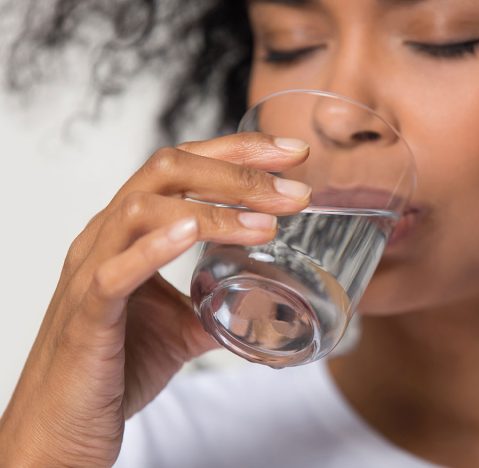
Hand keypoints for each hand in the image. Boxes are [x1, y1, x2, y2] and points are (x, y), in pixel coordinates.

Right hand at [0, 133, 310, 465]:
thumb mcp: (181, 326)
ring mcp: (93, 269)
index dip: (238, 152)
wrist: (65, 425)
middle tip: (295, 191)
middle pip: (168, 170)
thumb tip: (264, 300)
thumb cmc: (116, 365)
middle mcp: (108, 236)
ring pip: (143, 209)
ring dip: (214, 211)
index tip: (292, 154)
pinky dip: (155, 247)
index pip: (183, 166)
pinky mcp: (87, 314)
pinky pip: (115, 271)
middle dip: (238, 173)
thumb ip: (218, 304)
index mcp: (130, 230)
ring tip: (267, 225)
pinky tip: (193, 233)